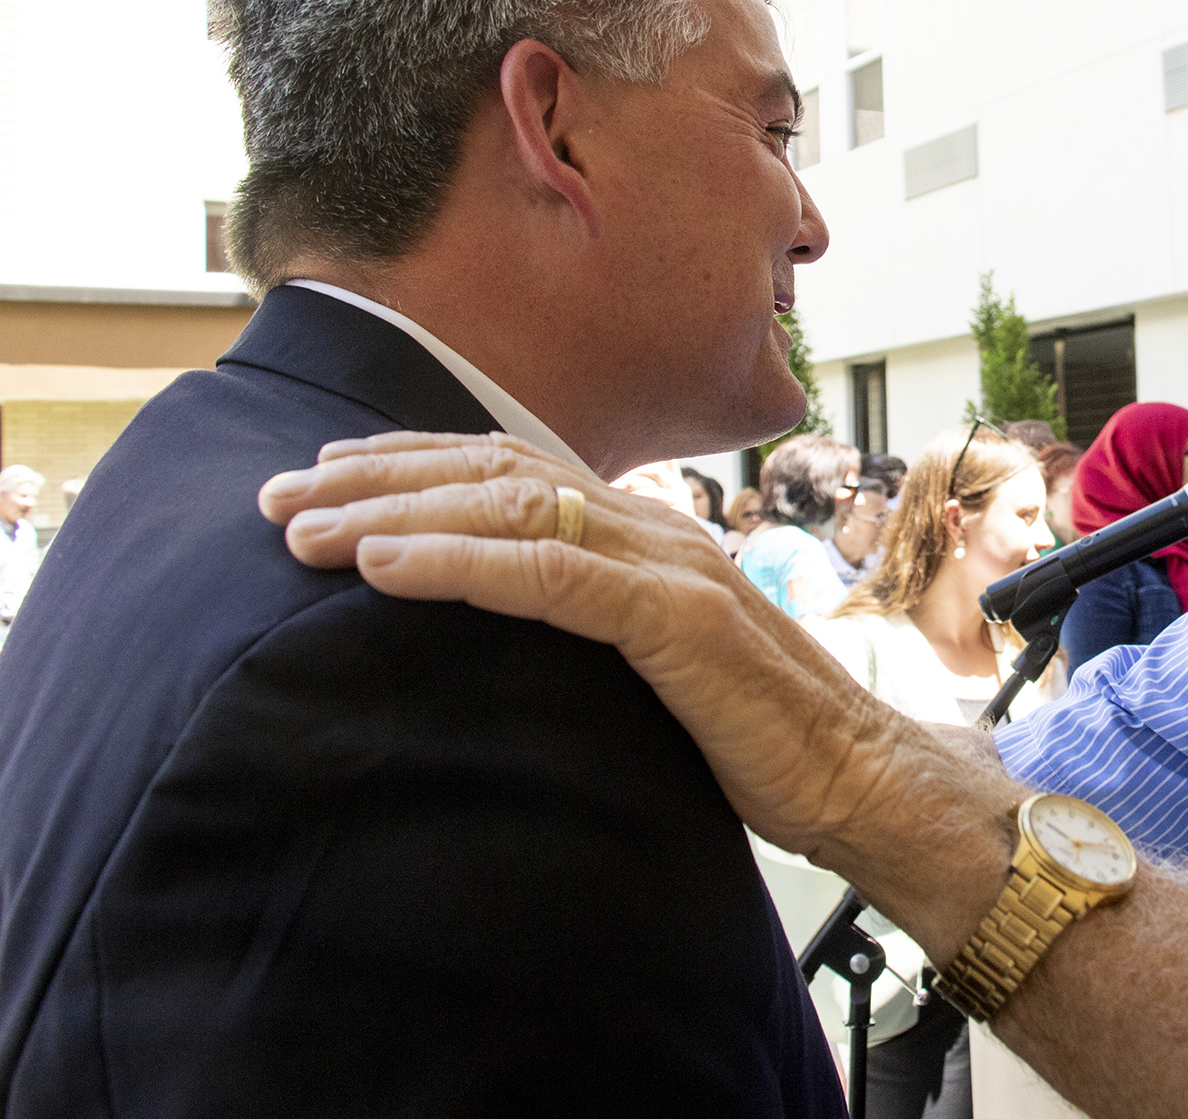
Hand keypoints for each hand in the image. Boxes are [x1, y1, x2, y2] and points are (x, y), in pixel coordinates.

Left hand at [257, 432, 907, 858]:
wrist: (857, 777)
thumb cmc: (752, 733)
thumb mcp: (654, 662)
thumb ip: (591, 620)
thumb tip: (501, 623)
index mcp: (640, 531)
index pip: (508, 465)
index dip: (408, 464)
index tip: (321, 480)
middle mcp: (650, 526)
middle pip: (491, 467)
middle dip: (374, 477)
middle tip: (276, 497)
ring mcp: (666, 565)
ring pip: (509, 506)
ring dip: (393, 513)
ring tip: (303, 530)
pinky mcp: (676, 620)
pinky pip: (550, 576)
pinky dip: (459, 562)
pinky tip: (383, 567)